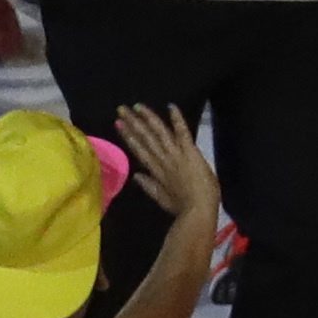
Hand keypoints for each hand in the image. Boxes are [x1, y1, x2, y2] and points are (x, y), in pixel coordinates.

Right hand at [110, 104, 215, 223]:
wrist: (198, 210)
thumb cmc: (183, 207)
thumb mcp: (162, 198)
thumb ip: (149, 186)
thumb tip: (135, 175)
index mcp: (156, 171)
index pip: (139, 149)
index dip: (129, 136)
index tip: (119, 124)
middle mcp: (163, 160)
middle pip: (145, 139)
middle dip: (133, 123)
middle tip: (121, 109)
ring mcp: (176, 155)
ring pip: (159, 133)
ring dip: (148, 118)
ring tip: (137, 106)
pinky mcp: (190, 152)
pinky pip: (182, 132)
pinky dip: (177, 120)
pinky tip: (170, 107)